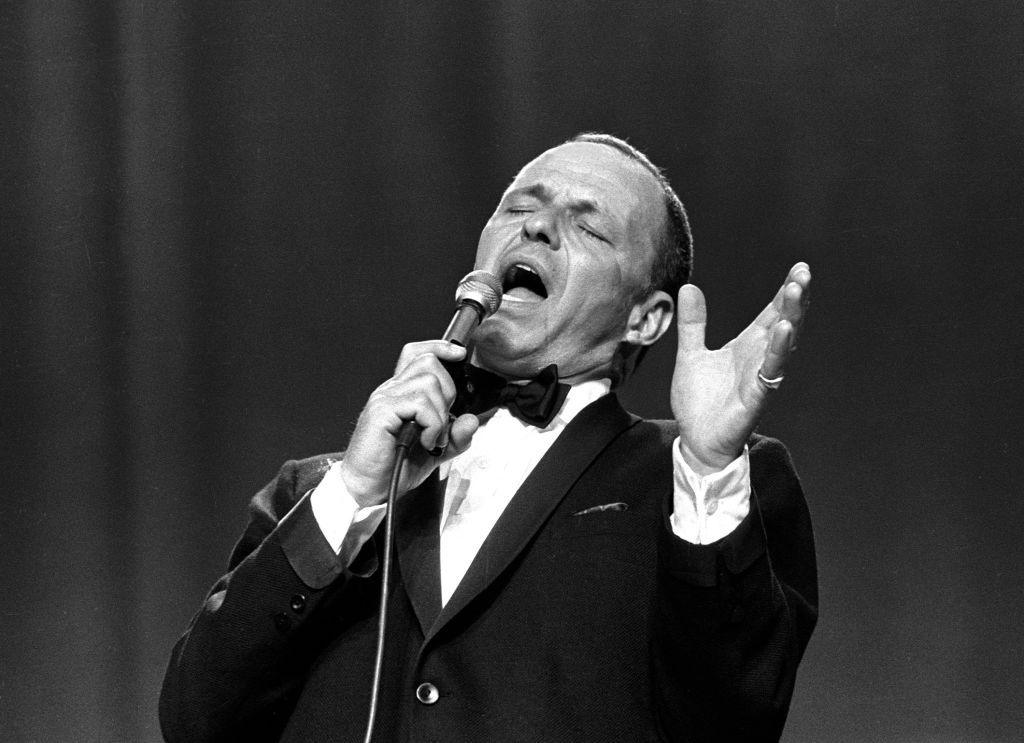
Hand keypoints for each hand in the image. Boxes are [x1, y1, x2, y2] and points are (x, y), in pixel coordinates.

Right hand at [338, 340, 479, 506]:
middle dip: (447, 392)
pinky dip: (432, 424)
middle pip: (428, 363)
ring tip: (431, 436)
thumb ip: (455, 436)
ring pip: (428, 383)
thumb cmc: (394, 468)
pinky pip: (419, 404)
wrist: (368, 489)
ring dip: (439, 414)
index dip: (439, 347)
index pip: (416, 354)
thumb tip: (472, 420)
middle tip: (440, 423)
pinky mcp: (381, 412)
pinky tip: (425, 440)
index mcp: (400, 393)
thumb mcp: (435, 452)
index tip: (459, 354)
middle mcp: (391, 391)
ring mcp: (384, 399)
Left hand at [671, 262, 810, 474]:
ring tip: (796, 291)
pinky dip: (776, 351)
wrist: (695, 440)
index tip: (800, 268)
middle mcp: (759, 359)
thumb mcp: (690, 354)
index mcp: (747, 346)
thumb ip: (693, 323)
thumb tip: (688, 287)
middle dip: (795, 298)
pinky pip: (770, 373)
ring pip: (782, 344)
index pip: (771, 313)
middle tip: (803, 273)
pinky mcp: (755, 398)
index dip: (785, 292)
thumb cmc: (699, 401)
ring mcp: (760, 378)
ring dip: (791, 317)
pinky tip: (783, 330)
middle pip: (783, 322)